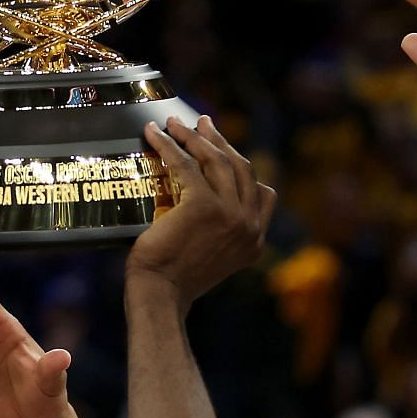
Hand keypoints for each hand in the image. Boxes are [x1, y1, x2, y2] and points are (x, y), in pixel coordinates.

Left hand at [125, 116, 276, 303]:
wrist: (159, 294)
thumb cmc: (174, 279)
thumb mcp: (213, 257)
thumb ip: (222, 232)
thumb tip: (210, 201)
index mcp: (255, 241)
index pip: (262, 193)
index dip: (243, 165)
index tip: (224, 149)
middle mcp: (249, 226)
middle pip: (240, 168)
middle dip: (220, 141)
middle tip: (202, 123)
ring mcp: (230, 214)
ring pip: (215, 160)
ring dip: (194, 137)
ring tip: (175, 123)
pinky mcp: (203, 205)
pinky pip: (184, 164)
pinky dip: (168, 145)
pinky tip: (154, 134)